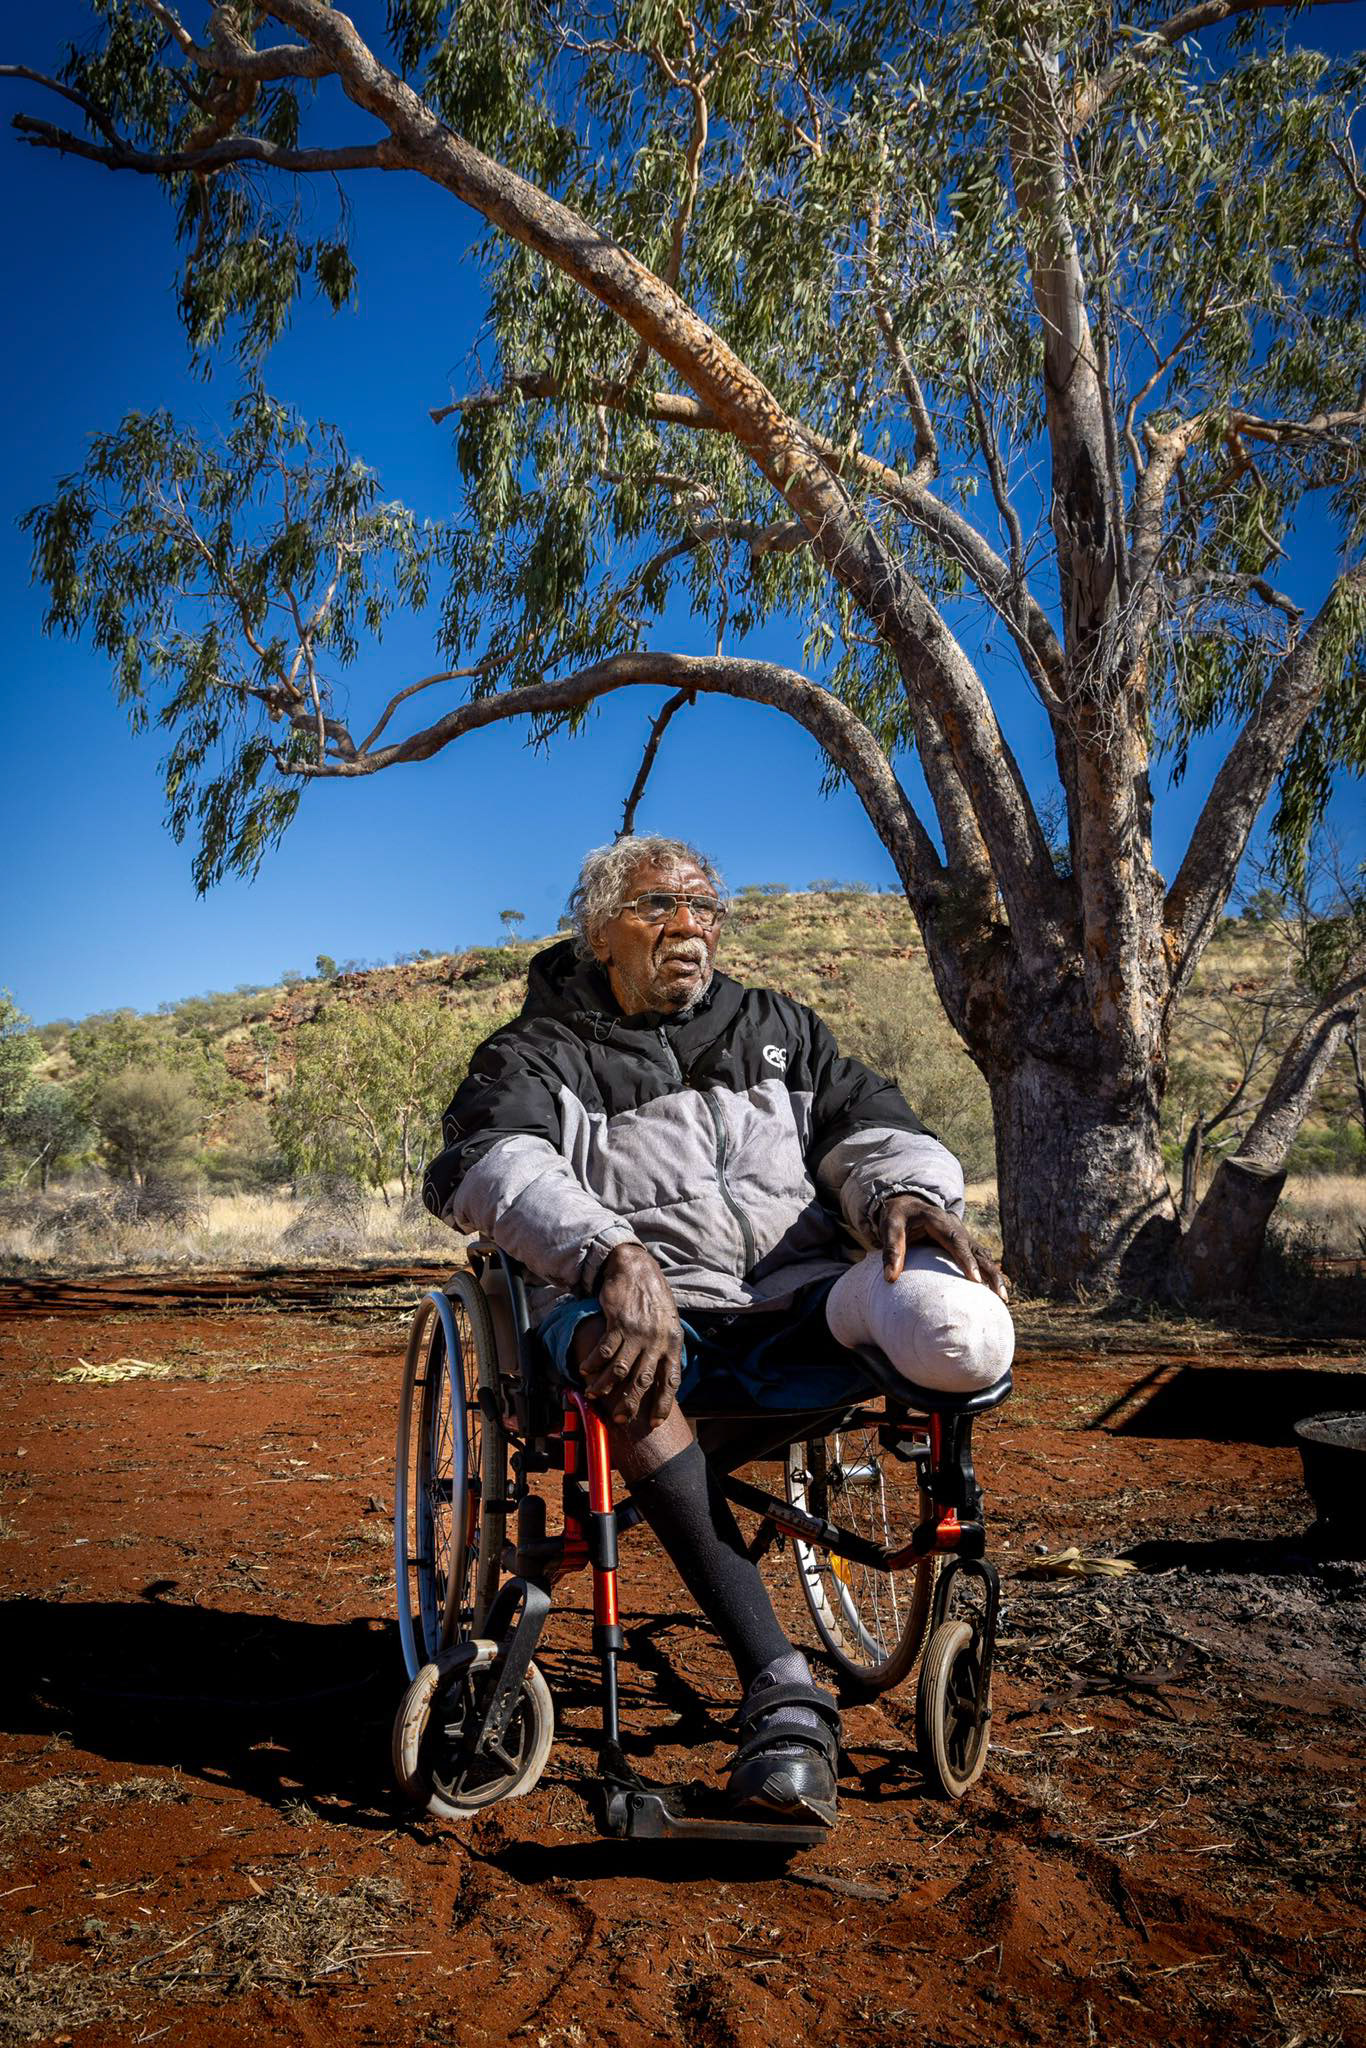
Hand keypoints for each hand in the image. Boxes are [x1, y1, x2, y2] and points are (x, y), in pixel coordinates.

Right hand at [580, 1243, 683, 1429]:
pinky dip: (594, 1362)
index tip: (654, 1422)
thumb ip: (665, 1347)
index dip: (663, 1403)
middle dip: (630, 1403)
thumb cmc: (653, 1297)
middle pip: (643, 1381)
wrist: (636, 1269)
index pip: (670, 1381)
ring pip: (620, 1369)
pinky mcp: (619, 1323)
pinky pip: (605, 1350)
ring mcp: (638, 1332)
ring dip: (605, 1385)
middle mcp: (657, 1341)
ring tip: (594, 1393)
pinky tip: (586, 1369)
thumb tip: (660, 1374)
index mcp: (672, 1344)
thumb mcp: (669, 1323)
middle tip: (619, 1418)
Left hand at [880, 1195, 1008, 1301]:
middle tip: (1000, 1296)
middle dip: (991, 1273)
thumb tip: (890, 1278)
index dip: (967, 1259)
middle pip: (979, 1250)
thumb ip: (891, 1249)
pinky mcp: (964, 1246)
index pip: (956, 1241)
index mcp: (939, 1221)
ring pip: (985, 1256)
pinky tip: (995, 1292)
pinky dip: (989, 1274)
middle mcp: (957, 1228)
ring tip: (1003, 1300)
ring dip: (995, 1276)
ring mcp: (963, 1237)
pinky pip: (981, 1259)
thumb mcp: (890, 1227)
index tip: (976, 1279)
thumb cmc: (898, 1217)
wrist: (908, 1205)